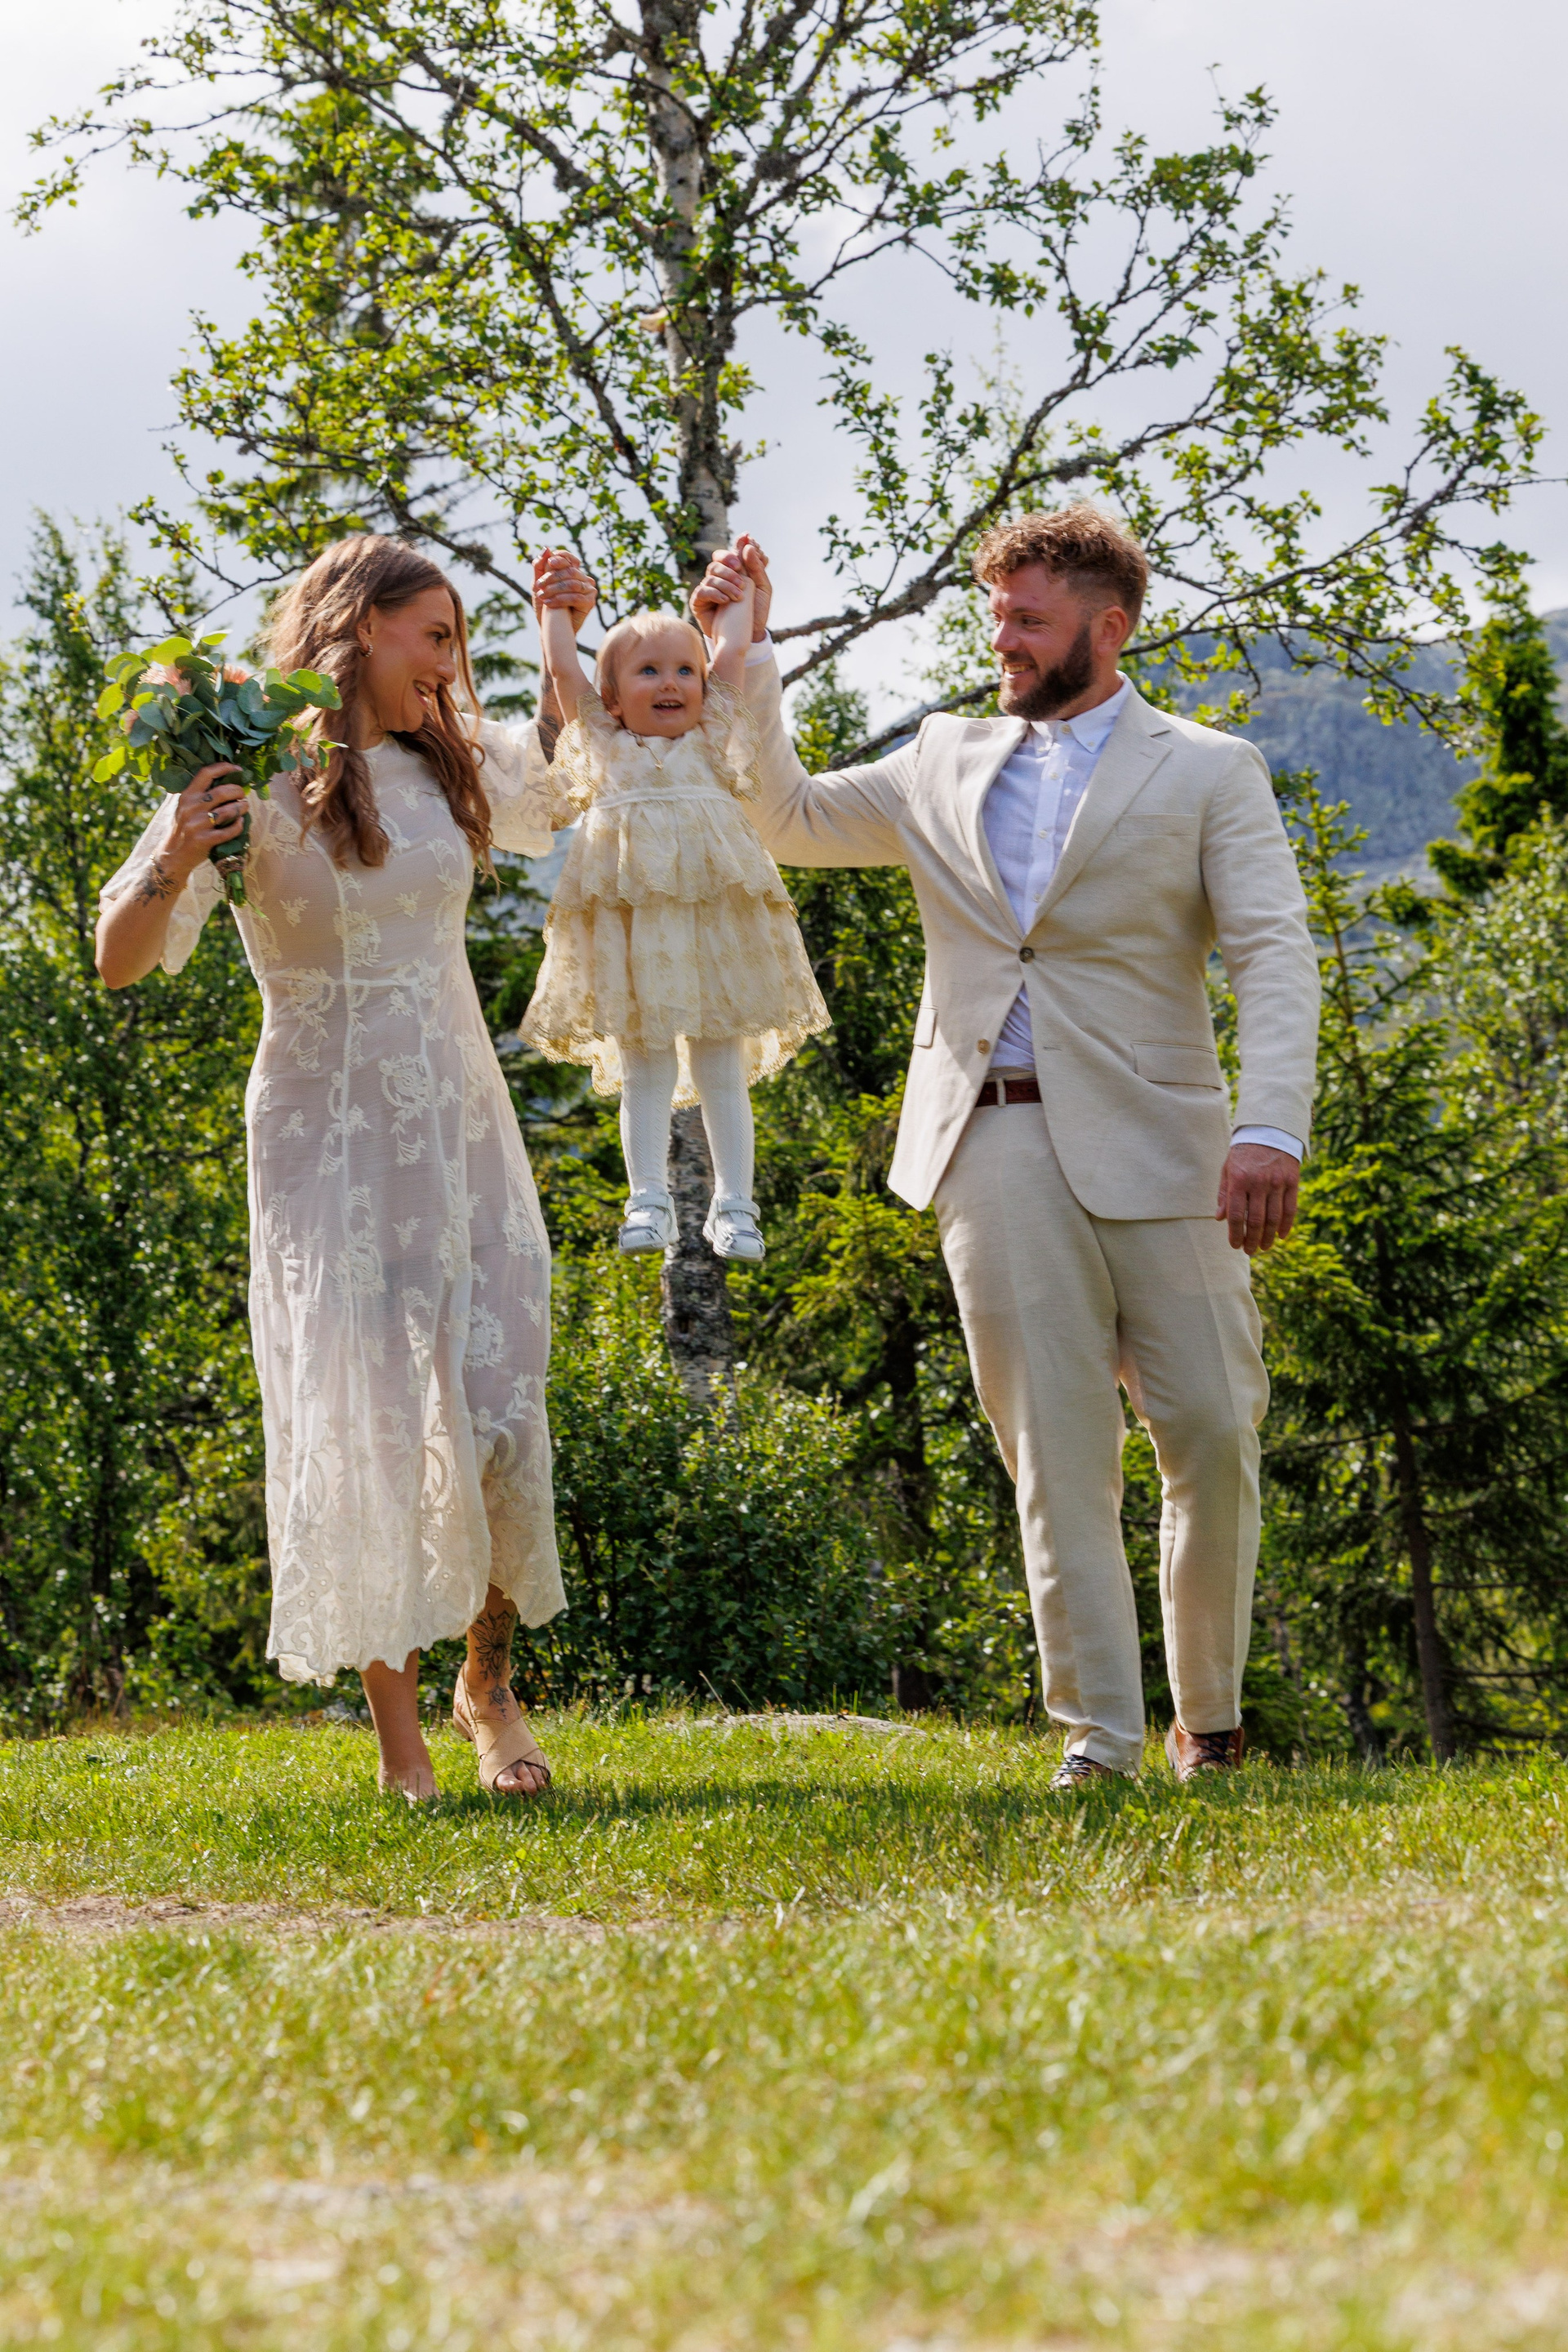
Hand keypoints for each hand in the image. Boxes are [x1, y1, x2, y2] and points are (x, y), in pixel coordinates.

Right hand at [165, 764, 245, 881]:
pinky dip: (238, 826)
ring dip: (242, 808)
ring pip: (229, 811)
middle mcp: (191, 807)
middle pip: (223, 792)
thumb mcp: (185, 807)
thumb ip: (200, 795)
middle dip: (238, 791)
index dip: (224, 768)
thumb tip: (226, 781)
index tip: (238, 769)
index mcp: (187, 796)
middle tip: (243, 795)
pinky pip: (230, 830)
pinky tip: (239, 823)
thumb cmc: (184, 828)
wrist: (173, 855)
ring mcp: (197, 824)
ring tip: (244, 807)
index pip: (206, 773)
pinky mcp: (205, 840)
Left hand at [532, 547, 595, 632]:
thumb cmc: (544, 605)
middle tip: (539, 586)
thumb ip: (540, 566)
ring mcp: (588, 589)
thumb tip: (546, 548)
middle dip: (552, 577)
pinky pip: (576, 597)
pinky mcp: (590, 602)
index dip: (560, 558)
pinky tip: (549, 604)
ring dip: (555, 589)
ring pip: (573, 583)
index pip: (568, 558)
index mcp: (572, 570)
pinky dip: (561, 600)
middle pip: (570, 571)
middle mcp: (583, 578)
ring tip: (542, 596)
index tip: (549, 563)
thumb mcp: (538, 584)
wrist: (550, 627)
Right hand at [692, 534, 770, 643]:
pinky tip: (726, 601)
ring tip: (739, 596)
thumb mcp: (762, 588)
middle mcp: (719, 578)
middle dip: (728, 563)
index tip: (746, 539)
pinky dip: (715, 593)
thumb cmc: (755, 612)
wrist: (748, 635)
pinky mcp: (699, 602)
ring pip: (711, 574)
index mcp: (733, 572)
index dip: (737, 546)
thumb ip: (757, 567)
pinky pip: (702, 591)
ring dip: (726, 583)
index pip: (731, 553)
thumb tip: (748, 545)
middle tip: (740, 572)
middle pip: (717, 560)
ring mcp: (707, 589)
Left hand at [1216, 1144, 1299, 1255]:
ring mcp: (1277, 1182)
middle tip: (1250, 1251)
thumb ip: (1224, 1194)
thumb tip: (1220, 1219)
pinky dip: (1286, 1225)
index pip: (1237, 1215)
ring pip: (1274, 1218)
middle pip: (1256, 1221)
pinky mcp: (1292, 1181)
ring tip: (1264, 1247)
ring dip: (1269, 1237)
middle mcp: (1258, 1183)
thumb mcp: (1228, 1169)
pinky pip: (1290, 1208)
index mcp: (1239, 1180)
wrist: (1269, 1131)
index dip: (1236, 1234)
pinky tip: (1282, 1236)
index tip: (1235, 1246)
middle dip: (1253, 1240)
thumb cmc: (1243, 1153)